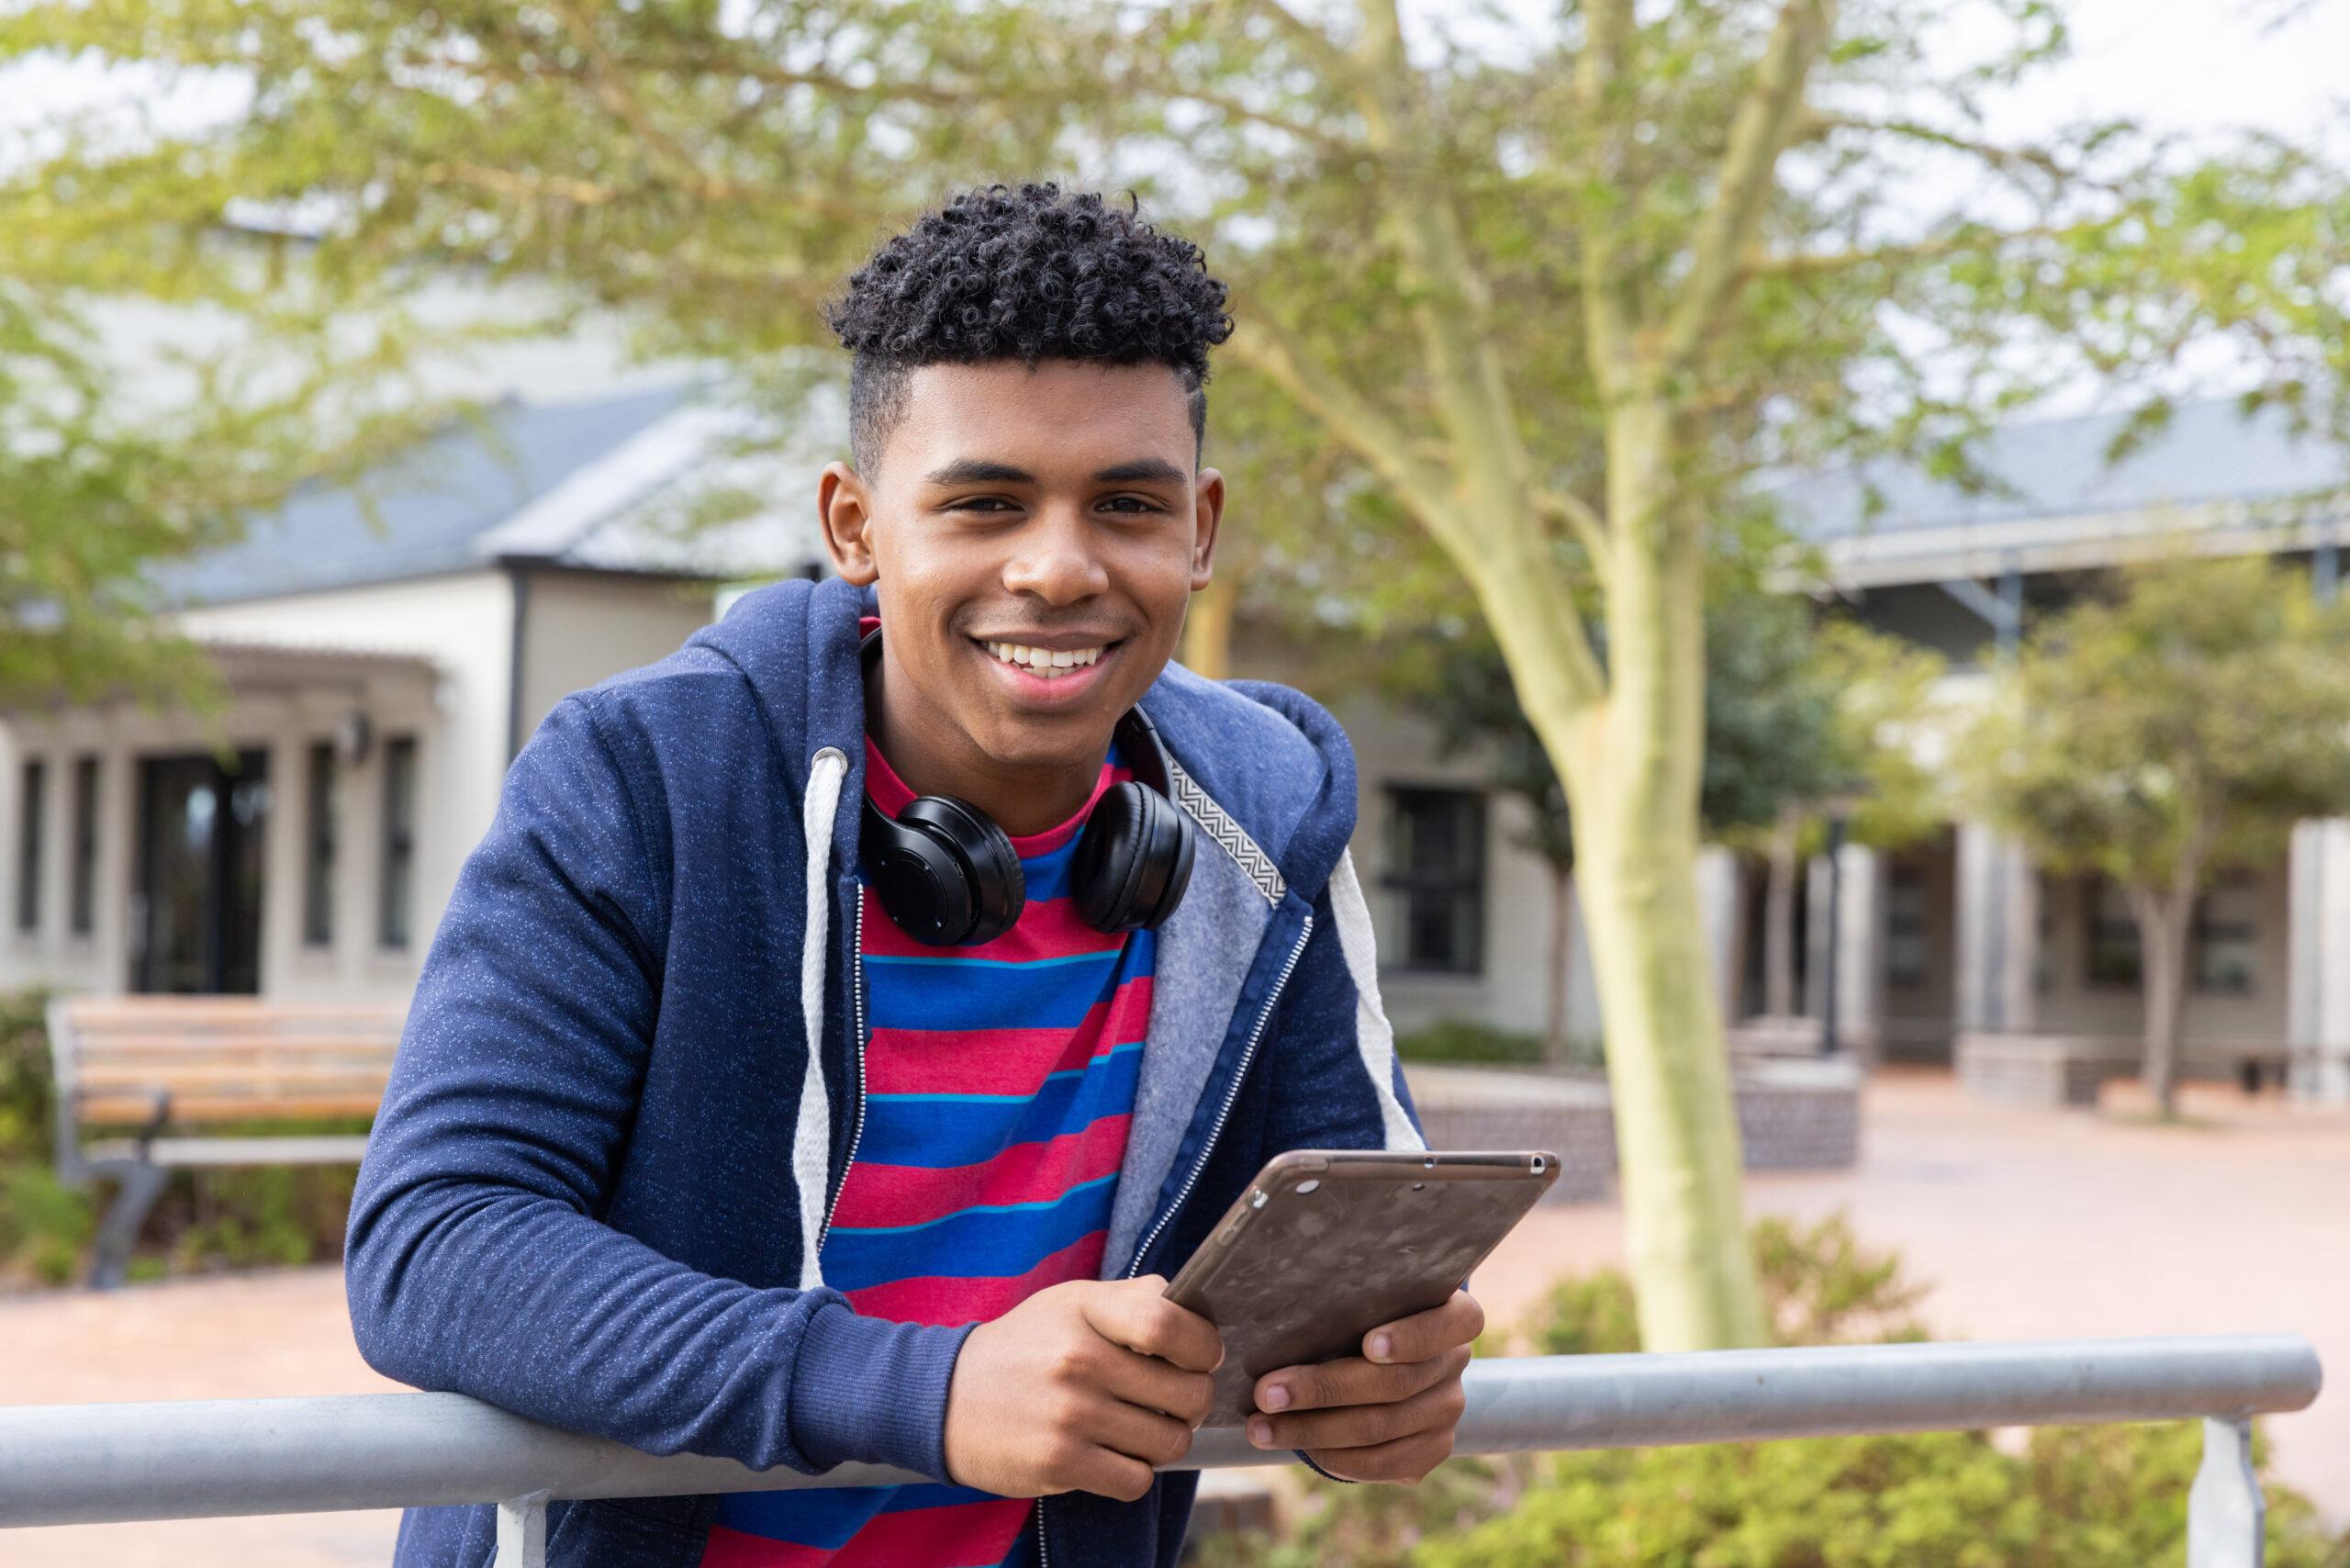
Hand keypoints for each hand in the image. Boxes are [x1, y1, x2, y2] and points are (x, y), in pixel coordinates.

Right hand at [942, 1275, 1222, 1501]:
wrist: (943, 1398)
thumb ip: (1131, 1298)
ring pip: (1169, 1441)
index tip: (1201, 1356)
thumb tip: (1190, 1306)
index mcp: (1085, 1311)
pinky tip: (1115, 1455)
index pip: (1169, 1323)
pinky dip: (1135, 1472)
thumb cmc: (1022, 1348)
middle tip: (1174, 1401)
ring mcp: (1069, 1415)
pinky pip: (1136, 1480)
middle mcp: (1078, 1361)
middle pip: (1185, 1392)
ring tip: (1140, 1428)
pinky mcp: (1059, 1463)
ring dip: (1165, 1440)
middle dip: (1193, 1401)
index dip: (1203, 1345)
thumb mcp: (1069, 1303)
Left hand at [1245, 1290, 1481, 1482]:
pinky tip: (1295, 1446)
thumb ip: (1341, 1302)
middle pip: (1395, 1384)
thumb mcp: (1360, 1296)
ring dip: (1311, 1430)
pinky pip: (1381, 1463)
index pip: (1452, 1324)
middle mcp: (1456, 1363)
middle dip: (1322, 1389)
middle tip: (1266, 1392)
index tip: (1368, 1345)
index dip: (1412, 1337)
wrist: (1382, 1356)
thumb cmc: (1359, 1312)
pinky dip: (1333, 1457)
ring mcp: (1447, 1410)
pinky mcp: (1432, 1449)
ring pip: (1379, 1428)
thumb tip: (1275, 1316)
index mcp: (1454, 1314)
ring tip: (1260, 1426)